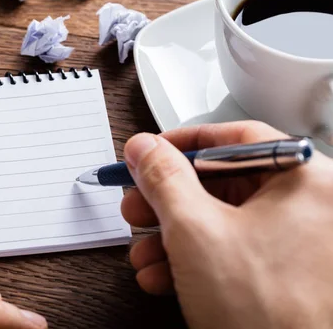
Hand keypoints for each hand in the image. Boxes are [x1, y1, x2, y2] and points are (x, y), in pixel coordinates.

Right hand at [121, 121, 332, 328]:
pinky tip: (163, 275)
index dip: (183, 143)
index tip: (149, 152)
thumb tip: (143, 149)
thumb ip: (163, 179)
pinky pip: (232, 249)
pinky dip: (193, 259)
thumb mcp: (194, 231)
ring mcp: (299, 244)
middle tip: (138, 203)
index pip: (236, 137)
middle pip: (223, 182)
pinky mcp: (282, 272)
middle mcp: (311, 208)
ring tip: (144, 253)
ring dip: (172, 236)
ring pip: (221, 220)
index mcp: (308, 182)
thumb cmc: (267, 313)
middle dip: (168, 200)